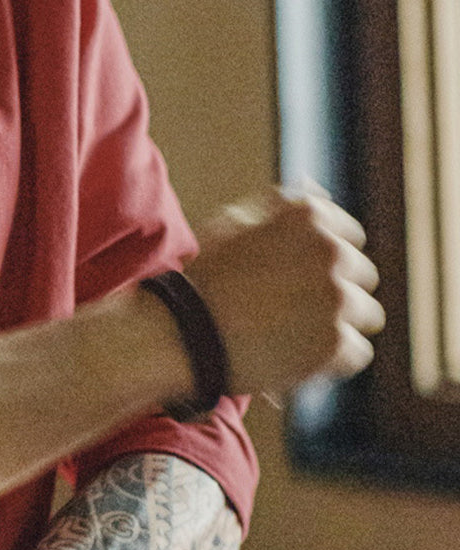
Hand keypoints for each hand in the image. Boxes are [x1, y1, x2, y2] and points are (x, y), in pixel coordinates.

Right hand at [185, 186, 384, 394]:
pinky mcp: (335, 345)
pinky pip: (356, 354)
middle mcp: (333, 252)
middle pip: (362, 276)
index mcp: (311, 217)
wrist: (183, 335)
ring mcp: (337, 299)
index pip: (349, 237)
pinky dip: (332, 361)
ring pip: (366, 315)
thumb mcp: (233, 223)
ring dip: (338, 326)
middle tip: (294, 314)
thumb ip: (279, 206)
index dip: (322, 263)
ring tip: (298, 339)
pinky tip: (299, 359)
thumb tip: (315, 188)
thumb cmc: (203, 281)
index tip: (296, 281)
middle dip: (334, 293)